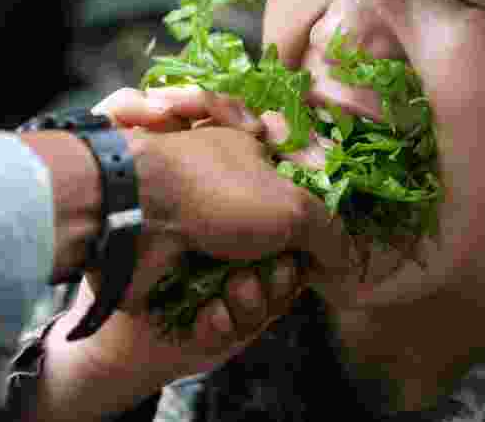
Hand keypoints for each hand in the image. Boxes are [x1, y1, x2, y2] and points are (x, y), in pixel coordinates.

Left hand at [27, 87, 353, 419]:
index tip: (309, 256)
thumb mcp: (295, 206)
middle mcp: (228, 204)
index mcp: (254, 168)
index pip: (298, 214)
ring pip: (246, 291)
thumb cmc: (218, 194)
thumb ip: (331, 235)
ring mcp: (199, 242)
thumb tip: (349, 263)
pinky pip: (211, 312)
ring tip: (233, 289)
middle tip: (267, 272)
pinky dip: (214, 317)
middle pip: (275, 260)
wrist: (135, 218)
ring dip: (247, 298)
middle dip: (277, 276)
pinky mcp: (175, 280)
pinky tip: (210, 312)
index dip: (309, 243)